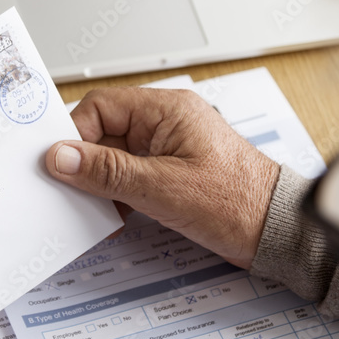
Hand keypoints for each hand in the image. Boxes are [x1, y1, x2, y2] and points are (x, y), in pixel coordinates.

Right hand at [47, 88, 279, 269]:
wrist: (278, 232)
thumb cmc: (238, 202)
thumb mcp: (161, 188)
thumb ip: (107, 171)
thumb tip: (62, 157)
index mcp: (167, 110)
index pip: (101, 106)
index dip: (76, 134)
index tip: (61, 165)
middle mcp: (166, 123)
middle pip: (104, 132)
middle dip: (86, 163)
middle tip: (69, 190)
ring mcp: (169, 149)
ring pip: (115, 157)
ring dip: (101, 183)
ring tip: (95, 209)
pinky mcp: (172, 174)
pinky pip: (130, 176)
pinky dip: (117, 195)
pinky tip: (113, 217)